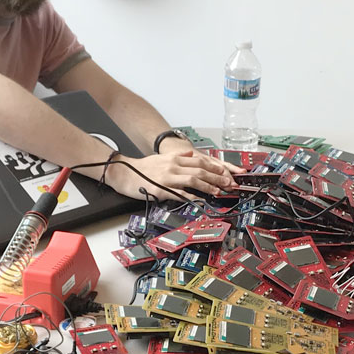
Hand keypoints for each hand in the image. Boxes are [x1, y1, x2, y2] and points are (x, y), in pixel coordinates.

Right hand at [110, 150, 240, 200]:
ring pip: (193, 180)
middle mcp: (173, 166)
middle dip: (217, 177)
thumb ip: (178, 156)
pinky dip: (191, 195)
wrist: (124, 173)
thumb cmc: (143, 167)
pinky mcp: (161, 188)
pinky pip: (179, 192)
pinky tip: (200, 198)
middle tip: (228, 183)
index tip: (226, 172)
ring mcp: (167, 177)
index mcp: (175, 158)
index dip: (215, 167)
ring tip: (218, 191)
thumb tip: (190, 154)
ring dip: (208, 186)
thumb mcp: (162, 157)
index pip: (200, 161)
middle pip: (200, 170)